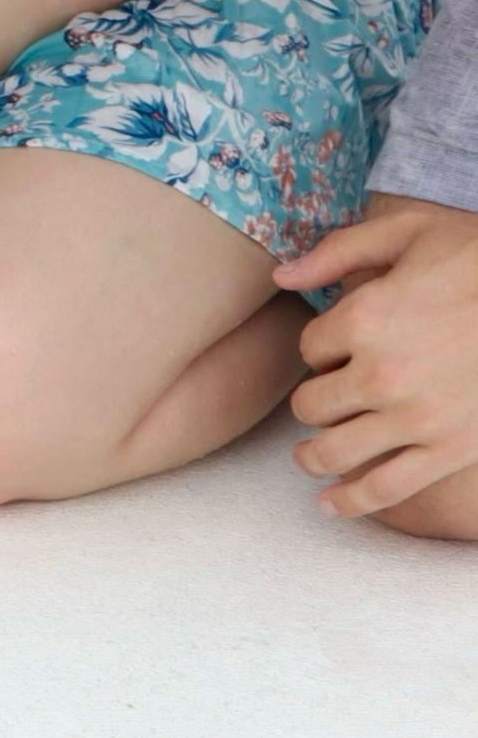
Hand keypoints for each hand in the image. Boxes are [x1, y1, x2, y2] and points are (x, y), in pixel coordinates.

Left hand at [273, 192, 477, 516]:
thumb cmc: (474, 260)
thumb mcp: (407, 233)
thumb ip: (338, 252)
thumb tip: (279, 276)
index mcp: (364, 317)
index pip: (309, 348)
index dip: (320, 348)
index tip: (338, 347)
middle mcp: (381, 373)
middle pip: (312, 404)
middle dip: (313, 401)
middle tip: (325, 399)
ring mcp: (415, 418)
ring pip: (334, 451)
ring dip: (312, 457)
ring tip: (308, 458)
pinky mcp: (449, 450)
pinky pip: (387, 487)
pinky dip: (352, 502)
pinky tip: (330, 504)